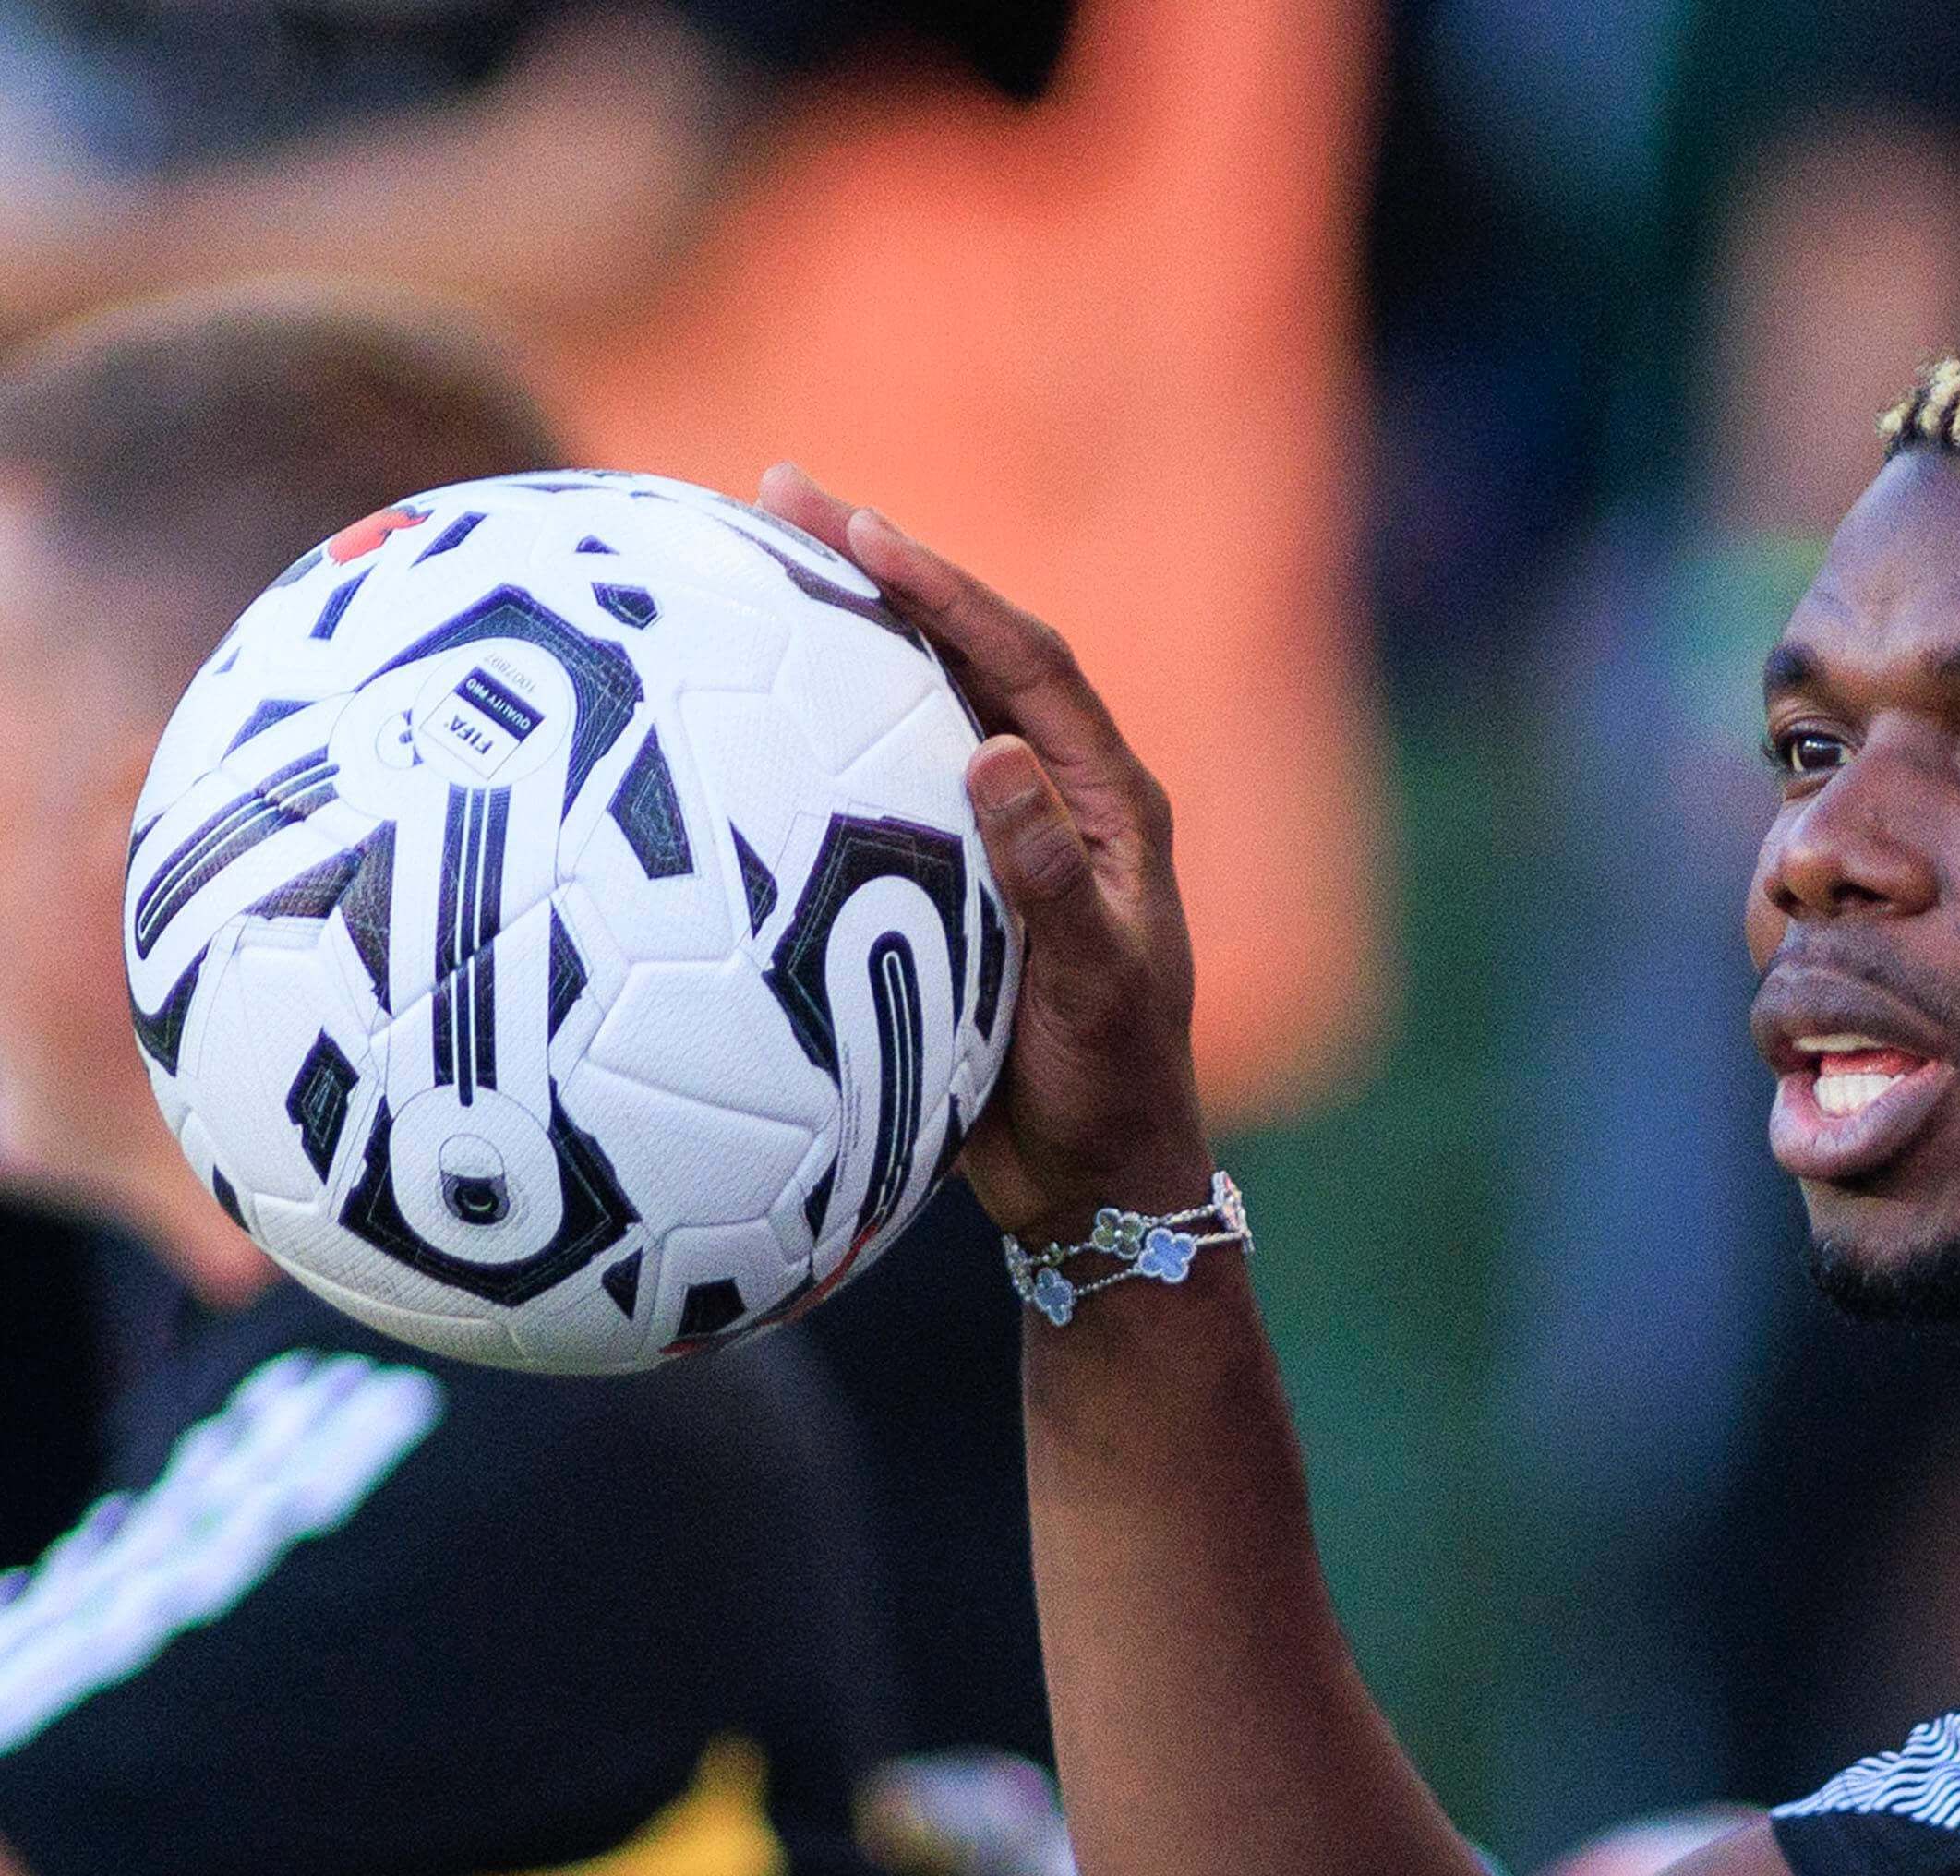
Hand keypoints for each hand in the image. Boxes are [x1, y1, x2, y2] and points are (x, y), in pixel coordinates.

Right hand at [755, 465, 1212, 1244]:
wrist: (1096, 1182)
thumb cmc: (1108, 1092)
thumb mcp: (1088, 992)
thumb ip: (1049, 882)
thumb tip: (997, 755)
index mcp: (1109, 805)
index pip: (1025, 662)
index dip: (944, 589)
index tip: (857, 532)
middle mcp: (1059, 797)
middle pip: (967, 654)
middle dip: (880, 573)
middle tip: (776, 498)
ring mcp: (1003, 834)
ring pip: (920, 708)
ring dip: (845, 638)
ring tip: (748, 566)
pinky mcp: (953, 878)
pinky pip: (879, 784)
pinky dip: (820, 737)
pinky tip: (740, 720)